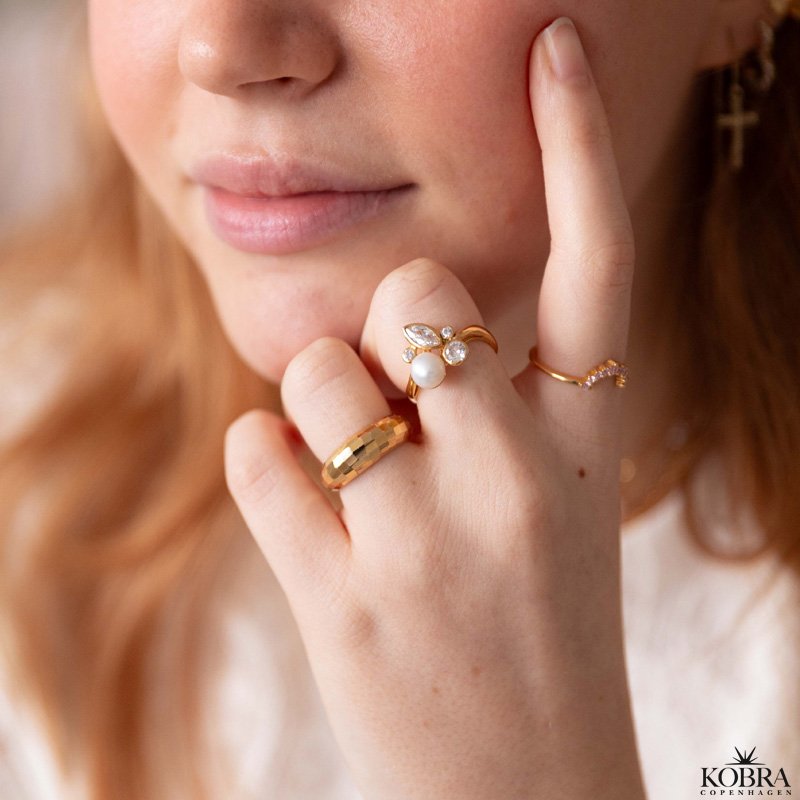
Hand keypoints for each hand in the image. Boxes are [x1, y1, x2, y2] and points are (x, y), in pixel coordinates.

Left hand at [225, 16, 645, 799]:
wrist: (526, 785)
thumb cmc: (532, 621)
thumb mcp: (551, 498)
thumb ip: (491, 396)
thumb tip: (399, 318)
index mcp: (585, 442)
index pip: (596, 263)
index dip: (579, 143)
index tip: (556, 47)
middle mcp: (519, 472)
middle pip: (413, 294)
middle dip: (389, 330)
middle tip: (405, 409)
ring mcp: (429, 537)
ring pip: (315, 372)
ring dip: (319, 410)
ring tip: (361, 488)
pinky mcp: (344, 598)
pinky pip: (257, 453)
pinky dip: (268, 474)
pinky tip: (315, 532)